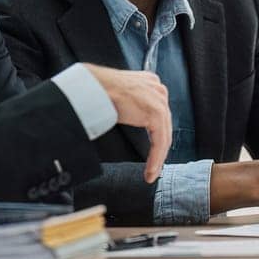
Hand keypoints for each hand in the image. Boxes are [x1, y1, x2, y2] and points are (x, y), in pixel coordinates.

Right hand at [84, 64, 170, 182]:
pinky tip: (150, 170)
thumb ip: (130, 106)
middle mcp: (158, 90)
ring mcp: (159, 101)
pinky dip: (155, 158)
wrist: (95, 86)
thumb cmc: (99, 91)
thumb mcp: (120, 97)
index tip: (153, 152)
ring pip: (163, 136)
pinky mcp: (156, 113)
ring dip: (158, 158)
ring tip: (151, 173)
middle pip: (163, 126)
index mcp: (150, 84)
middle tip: (153, 168)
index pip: (158, 115)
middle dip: (159, 149)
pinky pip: (159, 141)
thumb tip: (126, 117)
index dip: (157, 136)